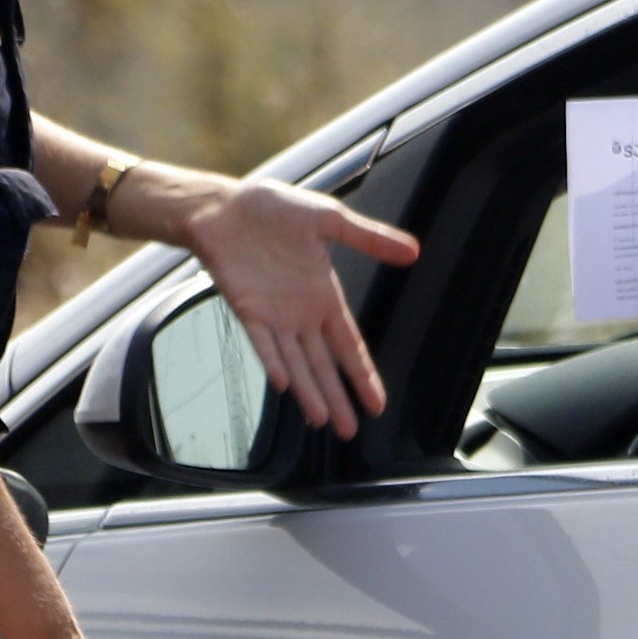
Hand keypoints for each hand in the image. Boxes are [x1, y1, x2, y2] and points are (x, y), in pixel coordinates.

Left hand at [180, 177, 420, 437]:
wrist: (224, 207)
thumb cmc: (273, 210)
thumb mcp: (329, 220)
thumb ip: (369, 238)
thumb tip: (414, 251)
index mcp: (323, 296)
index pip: (349, 345)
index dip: (363, 374)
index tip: (377, 404)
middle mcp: (300, 314)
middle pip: (324, 365)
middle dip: (339, 398)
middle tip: (351, 432)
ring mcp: (273, 316)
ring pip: (296, 363)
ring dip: (309, 392)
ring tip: (323, 421)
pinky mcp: (247, 310)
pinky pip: (263, 342)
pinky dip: (274, 362)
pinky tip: (285, 384)